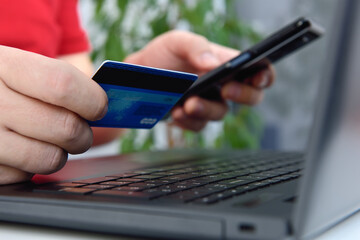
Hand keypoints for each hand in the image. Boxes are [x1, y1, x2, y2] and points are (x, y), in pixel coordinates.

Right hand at [0, 46, 107, 183]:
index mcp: (3, 65)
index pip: (62, 84)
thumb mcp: (23, 69)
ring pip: (51, 159)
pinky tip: (21, 151)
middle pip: (65, 127)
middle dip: (83, 133)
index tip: (99, 107)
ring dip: (60, 153)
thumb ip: (63, 81)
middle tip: (78, 130)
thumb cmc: (8, 88)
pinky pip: (27, 177)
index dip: (92, 100)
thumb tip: (104, 106)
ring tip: (49, 140)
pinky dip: (32, 168)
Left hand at [125, 30, 274, 130]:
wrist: (139, 76)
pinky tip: (176, 112)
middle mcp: (223, 85)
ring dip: (207, 109)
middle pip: (251, 97)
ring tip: (189, 104)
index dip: (265, 76)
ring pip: (221, 114)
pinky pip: (199, 125)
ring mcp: (209, 104)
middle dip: (243, 95)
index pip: (258, 71)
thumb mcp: (176, 41)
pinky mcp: (193, 119)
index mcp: (226, 63)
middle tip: (226, 89)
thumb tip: (213, 63)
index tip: (257, 79)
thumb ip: (195, 46)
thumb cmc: (162, 55)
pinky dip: (188, 120)